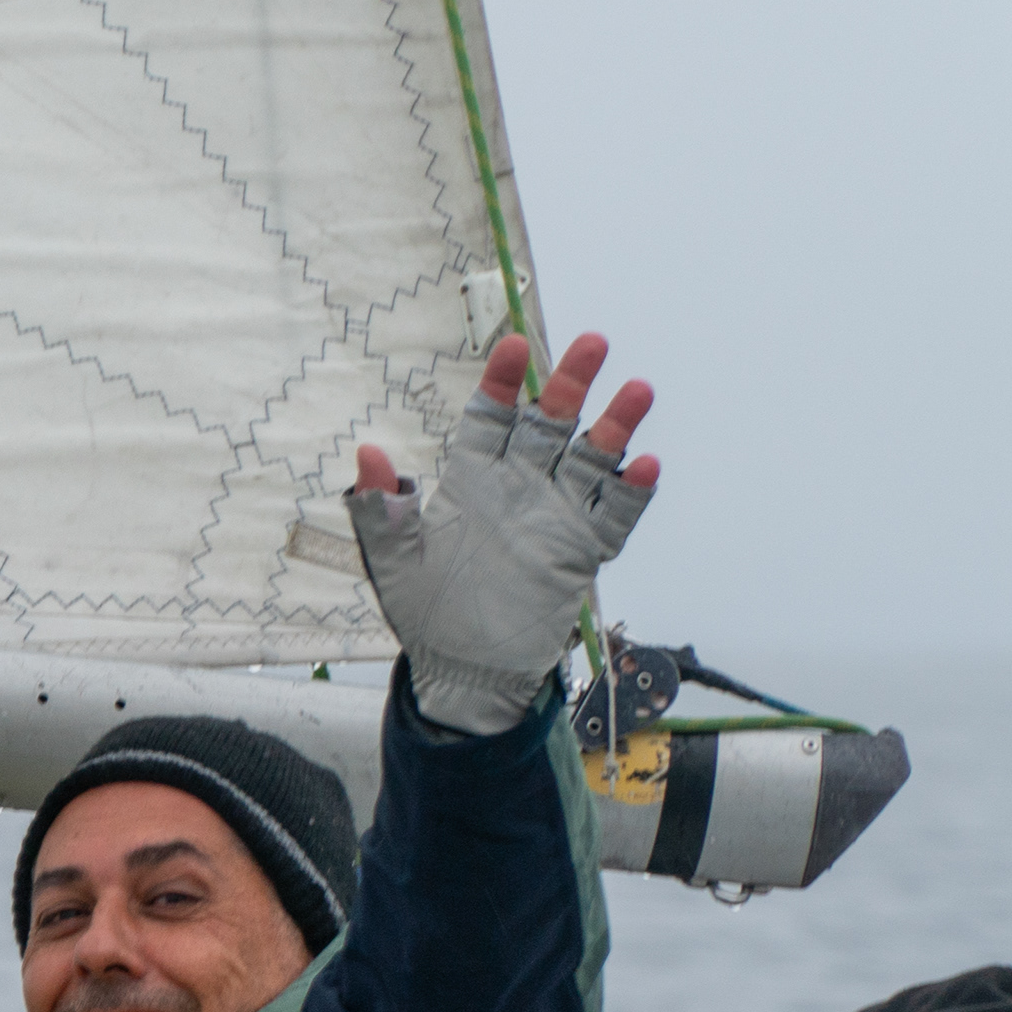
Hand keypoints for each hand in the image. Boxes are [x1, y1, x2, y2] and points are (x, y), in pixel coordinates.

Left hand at [349, 332, 658, 730]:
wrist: (463, 669)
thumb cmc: (425, 611)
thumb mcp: (392, 561)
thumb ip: (380, 510)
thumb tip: (367, 454)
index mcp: (473, 480)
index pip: (491, 418)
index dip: (502, 382)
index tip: (513, 346)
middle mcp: (519, 487)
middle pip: (551, 423)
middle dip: (570, 383)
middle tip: (592, 342)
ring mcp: (555, 516)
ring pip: (592, 459)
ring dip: (615, 426)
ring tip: (637, 390)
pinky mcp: (581, 552)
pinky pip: (614, 516)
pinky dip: (631, 492)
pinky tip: (644, 466)